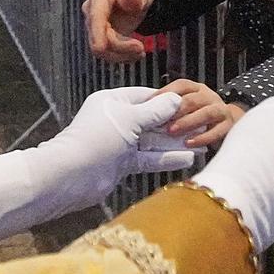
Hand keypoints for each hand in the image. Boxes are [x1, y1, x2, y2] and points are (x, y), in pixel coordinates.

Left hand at [0, 87, 191, 253]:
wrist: (71, 177)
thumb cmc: (97, 140)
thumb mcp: (129, 120)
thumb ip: (155, 112)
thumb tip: (176, 100)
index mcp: (113, 101)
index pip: (146, 96)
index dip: (169, 100)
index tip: (191, 103)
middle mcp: (116, 120)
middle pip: (151, 119)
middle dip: (176, 124)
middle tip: (202, 126)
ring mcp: (119, 143)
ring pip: (152, 141)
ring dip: (174, 143)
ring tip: (201, 145)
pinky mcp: (122, 163)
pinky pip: (148, 158)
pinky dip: (166, 159)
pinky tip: (188, 159)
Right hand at [86, 0, 155, 61]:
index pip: (95, 17)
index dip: (96, 33)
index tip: (100, 48)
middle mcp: (92, 11)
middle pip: (99, 38)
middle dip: (120, 47)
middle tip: (141, 48)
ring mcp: (95, 26)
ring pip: (103, 50)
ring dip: (123, 54)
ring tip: (140, 51)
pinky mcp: (101, 37)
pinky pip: (108, 53)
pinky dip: (123, 56)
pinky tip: (135, 53)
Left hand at [156, 78, 246, 147]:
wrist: (229, 127)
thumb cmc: (198, 118)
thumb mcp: (183, 109)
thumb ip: (168, 108)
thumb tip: (148, 109)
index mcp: (195, 89)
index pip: (181, 86)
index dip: (165, 93)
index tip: (150, 103)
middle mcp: (208, 97)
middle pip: (192, 99)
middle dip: (176, 110)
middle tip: (160, 122)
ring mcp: (220, 110)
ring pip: (206, 113)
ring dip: (188, 122)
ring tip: (172, 132)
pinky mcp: (228, 126)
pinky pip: (217, 131)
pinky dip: (202, 138)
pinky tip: (189, 143)